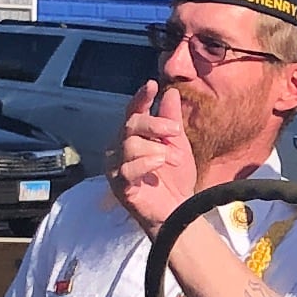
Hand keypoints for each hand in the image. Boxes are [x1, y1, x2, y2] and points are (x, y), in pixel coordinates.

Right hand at [112, 79, 199, 238]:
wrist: (179, 210)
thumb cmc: (175, 178)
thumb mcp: (178, 144)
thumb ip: (171, 120)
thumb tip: (170, 92)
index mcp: (133, 136)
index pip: (133, 111)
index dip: (141, 97)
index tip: (152, 85)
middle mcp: (120, 148)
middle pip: (130, 124)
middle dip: (155, 124)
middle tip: (175, 132)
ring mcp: (117, 167)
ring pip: (130, 145)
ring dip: (157, 149)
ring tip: (174, 159)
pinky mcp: (120, 186)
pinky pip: (128, 169)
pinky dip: (146, 163)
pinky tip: (159, 165)